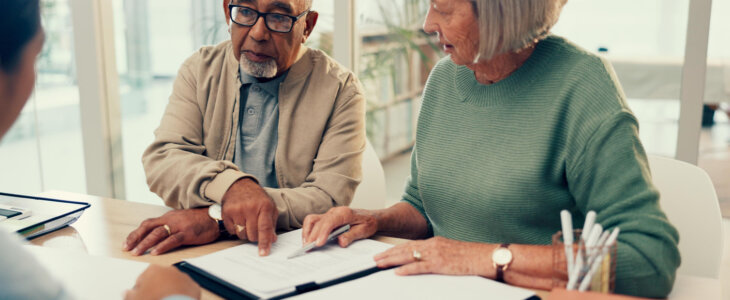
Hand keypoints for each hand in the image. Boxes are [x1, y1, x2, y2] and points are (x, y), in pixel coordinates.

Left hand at [123, 208, 219, 255]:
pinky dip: (163, 246)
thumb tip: (157, 237)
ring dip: (145, 244)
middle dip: (136, 238)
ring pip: (158, 234)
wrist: (215, 216)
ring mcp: (179, 226)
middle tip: (127, 249)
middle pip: (148, 227)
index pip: (147, 224)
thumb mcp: (180, 220)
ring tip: (137, 252)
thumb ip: (169, 226)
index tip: (127, 243)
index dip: (136, 233)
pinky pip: (173, 239)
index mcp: (168, 217)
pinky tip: (155, 252)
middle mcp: (171, 220)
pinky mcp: (187, 233)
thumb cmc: (199, 220)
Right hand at [124, 264, 199, 299]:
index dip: (142, 289)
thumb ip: (129, 294)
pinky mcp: (194, 286)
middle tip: (156, 299)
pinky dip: (183, 296)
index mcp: (153, 270)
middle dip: (157, 288)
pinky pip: (186, 291)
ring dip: (171, 291)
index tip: (143, 296)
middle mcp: (170, 270)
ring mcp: (183, 277)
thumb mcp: (134, 298)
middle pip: (161, 279)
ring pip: (175, 284)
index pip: (144, 278)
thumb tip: (127, 293)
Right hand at [221, 178, 277, 255]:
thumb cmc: (257, 198)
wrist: (238, 185)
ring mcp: (237, 210)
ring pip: (242, 235)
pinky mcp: (226, 213)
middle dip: (255, 236)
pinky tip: (238, 219)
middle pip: (253, 235)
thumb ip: (272, 224)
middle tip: (255, 228)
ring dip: (245, 233)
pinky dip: (236, 229)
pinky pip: (232, 231)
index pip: (265, 228)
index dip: (264, 242)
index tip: (264, 253)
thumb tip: (272, 240)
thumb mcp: (269, 207)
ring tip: (247, 221)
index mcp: (264, 206)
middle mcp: (250, 208)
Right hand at [301, 206, 377, 247]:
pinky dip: (309, 230)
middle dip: (312, 235)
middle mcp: (335, 211)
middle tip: (308, 248)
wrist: (371, 217)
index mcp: (345, 213)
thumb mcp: (364, 231)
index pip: (330, 221)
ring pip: (313, 219)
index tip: (318, 243)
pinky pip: (313, 222)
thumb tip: (340, 241)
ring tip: (305, 245)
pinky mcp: (326, 218)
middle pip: (319, 222)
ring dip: (307, 232)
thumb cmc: (368, 223)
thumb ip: (352, 235)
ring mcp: (329, 214)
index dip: (322, 232)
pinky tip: (308, 240)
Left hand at [373, 237, 492, 276]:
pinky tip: (398, 272)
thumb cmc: (471, 256)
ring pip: (408, 256)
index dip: (395, 249)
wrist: (485, 256)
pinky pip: (420, 267)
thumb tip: (425, 260)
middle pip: (405, 249)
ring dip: (392, 260)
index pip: (410, 244)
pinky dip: (407, 269)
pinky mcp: (441, 264)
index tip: (384, 253)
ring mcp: (436, 254)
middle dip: (388, 254)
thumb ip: (437, 254)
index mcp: (435, 242)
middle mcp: (433, 245)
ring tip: (380, 264)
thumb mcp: (451, 251)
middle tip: (375, 259)